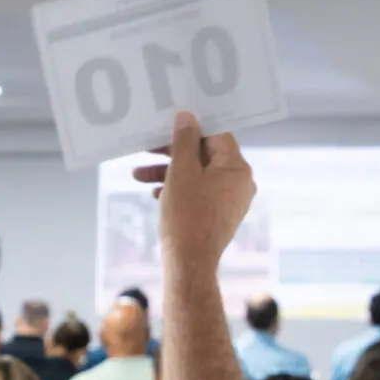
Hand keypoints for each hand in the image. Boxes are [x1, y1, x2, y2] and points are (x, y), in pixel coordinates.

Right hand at [133, 111, 254, 271]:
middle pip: (205, 156)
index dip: (189, 131)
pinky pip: (200, 193)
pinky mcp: (220, 216)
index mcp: (237, 168)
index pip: (215, 136)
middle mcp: (240, 183)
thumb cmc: (186, 215)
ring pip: (199, 176)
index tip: (166, 131)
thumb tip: (187, 117)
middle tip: (146, 151)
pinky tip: (156, 194)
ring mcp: (232, 201)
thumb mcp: (181, 172)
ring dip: (170, 173)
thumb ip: (184, 141)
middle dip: (172, 155)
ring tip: (139, 177)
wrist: (190, 262)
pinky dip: (179, 190)